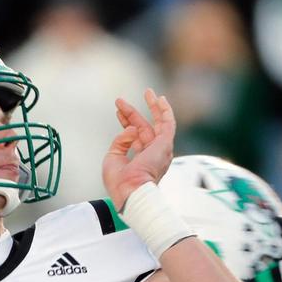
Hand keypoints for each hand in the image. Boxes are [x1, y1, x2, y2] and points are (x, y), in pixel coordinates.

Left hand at [103, 90, 175, 211]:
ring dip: (152, 107)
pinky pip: (168, 124)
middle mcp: (153, 155)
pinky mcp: (165, 145)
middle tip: (121, 101)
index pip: (135, 137)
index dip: (126, 122)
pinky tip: (160, 99)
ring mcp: (160, 150)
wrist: (130, 190)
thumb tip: (130, 129)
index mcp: (142, 161)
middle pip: (143, 129)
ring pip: (158, 124)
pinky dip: (165, 111)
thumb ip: (120, 141)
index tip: (117, 111)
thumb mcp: (113, 158)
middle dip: (133, 114)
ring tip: (147, 91)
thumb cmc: (120, 182)